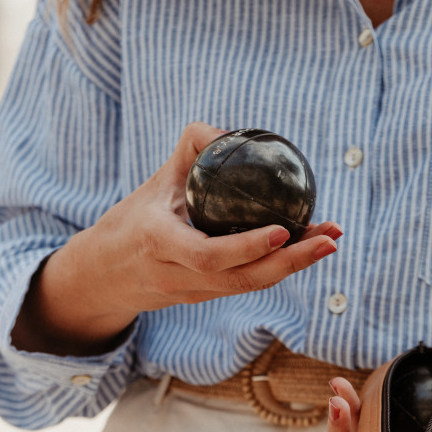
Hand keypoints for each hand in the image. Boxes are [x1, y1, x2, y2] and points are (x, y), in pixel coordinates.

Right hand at [12, 122, 341, 355]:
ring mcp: (191, 294)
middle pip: (241, 279)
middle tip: (329, 239)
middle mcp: (176, 276)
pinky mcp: (203, 300)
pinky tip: (304, 250)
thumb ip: (189, 152)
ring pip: (248, 286)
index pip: (207, 255)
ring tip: (329, 242)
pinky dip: (276, 268)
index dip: (246, 247)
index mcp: (158, 243)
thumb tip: (229, 131)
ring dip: (293, 266)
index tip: (282, 230)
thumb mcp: (152, 184)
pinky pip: (244, 285)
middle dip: (290, 261)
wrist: (102, 277)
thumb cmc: (129, 222)